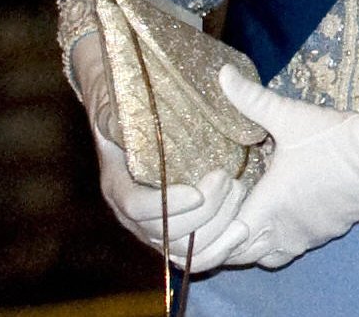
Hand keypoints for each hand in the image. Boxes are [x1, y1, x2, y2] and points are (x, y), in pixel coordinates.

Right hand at [73, 32, 249, 269]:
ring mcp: (152, 226)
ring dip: (215, 230)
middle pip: (165, 232)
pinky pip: (193, 252)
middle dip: (202, 215)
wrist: (131, 120)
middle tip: (230, 181)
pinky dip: (218, 245)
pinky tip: (242, 228)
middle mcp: (132, 213)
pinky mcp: (174, 230)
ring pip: (182, 247)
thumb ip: (120, 110)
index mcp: (117, 183)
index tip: (199, 192)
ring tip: (239, 194)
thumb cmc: (129, 109)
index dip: (167, 204)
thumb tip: (122, 106)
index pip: (137, 206)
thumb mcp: (118, 105)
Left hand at [200, 24, 358, 269]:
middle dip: (204, 232)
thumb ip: (250, 99)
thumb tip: (220, 75)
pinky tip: (258, 198)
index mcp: (263, 213)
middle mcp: (275, 238)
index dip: (187, 229)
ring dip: (231, 234)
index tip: (189, 194)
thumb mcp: (291, 117)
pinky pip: (271, 249)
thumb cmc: (340, 140)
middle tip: (200, 195)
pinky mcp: (311, 237)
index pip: (206, 248)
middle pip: (220, 257)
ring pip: (247, 255)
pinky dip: (256, 233)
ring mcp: (295, 242)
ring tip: (226, 197)